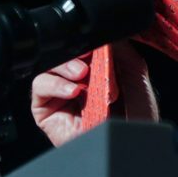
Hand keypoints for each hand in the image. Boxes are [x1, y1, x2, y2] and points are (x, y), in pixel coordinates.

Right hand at [31, 40, 158, 146]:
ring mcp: (62, 97)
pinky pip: (39, 89)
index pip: (82, 49)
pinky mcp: (48, 113)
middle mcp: (78, 83)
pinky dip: (54, 84)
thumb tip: (107, 34)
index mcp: (98, 72)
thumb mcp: (136, 76)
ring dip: (64, 66)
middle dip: (74, 54)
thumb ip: (123, 53)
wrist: (133, 143)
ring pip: (48, 69)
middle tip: (87, 59)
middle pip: (62, 56)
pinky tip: (74, 91)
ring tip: (82, 75)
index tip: (94, 44)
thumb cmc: (138, 116)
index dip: (85, 44)